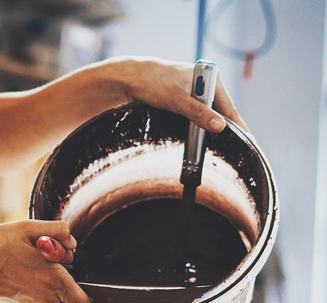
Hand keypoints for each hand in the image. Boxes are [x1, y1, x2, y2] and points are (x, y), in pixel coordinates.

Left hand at [108, 56, 249, 133]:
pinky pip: (199, 111)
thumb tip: (220, 126)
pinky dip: (201, 121)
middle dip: (226, 127)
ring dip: (212, 125)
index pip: (228, 106)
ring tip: (223, 144)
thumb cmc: (153, 84)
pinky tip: (204, 132)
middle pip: (220, 109)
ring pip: (209, 111)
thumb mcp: (176, 101)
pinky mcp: (186, 95)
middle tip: (236, 148)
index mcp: (210, 77)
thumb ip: (198, 113)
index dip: (237, 124)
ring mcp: (196, 88)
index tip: (248, 139)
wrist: (131, 77)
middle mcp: (206, 81)